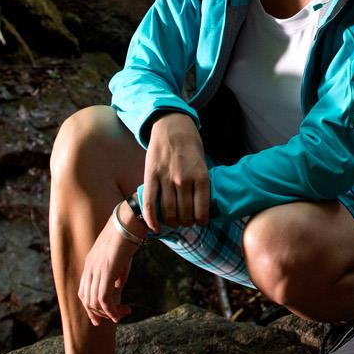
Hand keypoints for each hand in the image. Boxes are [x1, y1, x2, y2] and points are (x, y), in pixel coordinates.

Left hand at [78, 213, 141, 326]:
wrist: (130, 220)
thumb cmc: (128, 234)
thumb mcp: (120, 256)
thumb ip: (117, 272)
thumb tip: (117, 287)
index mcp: (91, 262)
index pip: (84, 290)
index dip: (91, 306)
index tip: (102, 316)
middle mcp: (90, 267)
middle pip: (86, 299)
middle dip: (98, 314)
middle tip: (114, 319)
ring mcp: (96, 269)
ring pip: (94, 301)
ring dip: (107, 313)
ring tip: (121, 315)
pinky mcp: (106, 271)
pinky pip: (104, 298)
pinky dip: (110, 310)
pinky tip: (120, 313)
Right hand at [143, 113, 209, 230]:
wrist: (172, 125)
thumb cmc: (191, 145)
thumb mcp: (203, 163)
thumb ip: (201, 184)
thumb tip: (200, 206)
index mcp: (201, 177)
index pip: (202, 211)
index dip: (201, 221)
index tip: (199, 222)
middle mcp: (184, 180)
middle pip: (184, 215)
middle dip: (186, 222)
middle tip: (185, 221)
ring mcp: (166, 178)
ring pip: (168, 212)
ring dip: (171, 222)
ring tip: (173, 221)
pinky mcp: (151, 176)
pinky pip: (149, 203)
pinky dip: (151, 219)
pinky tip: (154, 228)